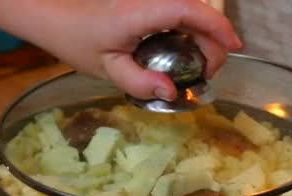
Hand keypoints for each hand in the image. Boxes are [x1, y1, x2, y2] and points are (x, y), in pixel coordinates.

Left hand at [10, 0, 241, 100]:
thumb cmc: (78, 42)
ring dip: (205, 35)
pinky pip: (180, 14)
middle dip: (214, 38)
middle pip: (196, 10)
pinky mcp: (149, 7)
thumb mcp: (106, 69)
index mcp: (139, 13)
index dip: (215, 26)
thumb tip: (172, 91)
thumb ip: (138, 82)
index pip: (186, 10)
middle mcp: (149, 1)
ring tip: (204, 66)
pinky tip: (191, 53)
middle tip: (210, 72)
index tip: (234, 47)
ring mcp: (150, 3)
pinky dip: (193, 32)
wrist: (58, 19)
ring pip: (191, 10)